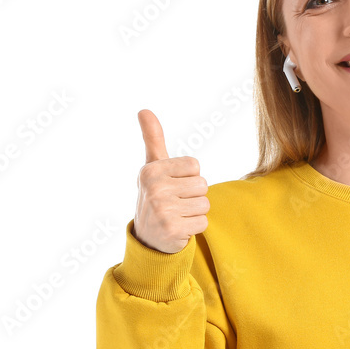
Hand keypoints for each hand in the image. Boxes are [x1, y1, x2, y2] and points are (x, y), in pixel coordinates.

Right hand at [132, 109, 209, 253]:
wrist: (147, 238)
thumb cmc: (156, 196)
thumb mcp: (153, 167)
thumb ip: (153, 138)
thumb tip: (144, 110)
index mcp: (150, 170)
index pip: (194, 166)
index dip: (189, 177)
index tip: (173, 186)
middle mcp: (154, 188)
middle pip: (202, 185)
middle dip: (193, 196)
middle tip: (175, 204)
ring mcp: (161, 210)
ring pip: (205, 204)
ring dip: (195, 212)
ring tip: (177, 215)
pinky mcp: (172, 229)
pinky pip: (203, 223)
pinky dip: (195, 228)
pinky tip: (178, 229)